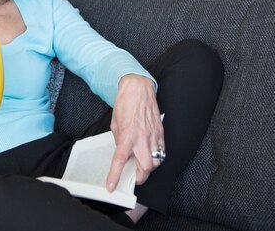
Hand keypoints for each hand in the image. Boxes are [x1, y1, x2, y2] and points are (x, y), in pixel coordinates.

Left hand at [106, 74, 162, 191]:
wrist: (138, 88)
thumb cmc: (125, 104)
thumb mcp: (115, 124)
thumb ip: (119, 140)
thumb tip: (123, 152)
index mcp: (127, 135)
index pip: (120, 160)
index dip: (115, 176)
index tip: (111, 186)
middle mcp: (142, 137)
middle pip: (146, 168)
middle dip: (140, 176)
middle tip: (134, 176)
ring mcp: (153, 135)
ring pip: (157, 161)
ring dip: (149, 167)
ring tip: (142, 164)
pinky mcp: (161, 132)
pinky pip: (162, 150)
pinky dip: (157, 156)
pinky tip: (151, 153)